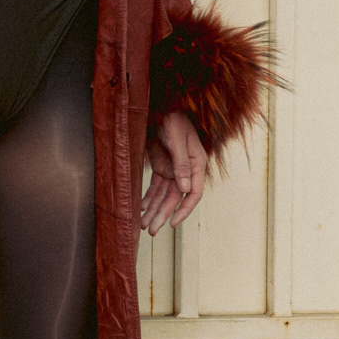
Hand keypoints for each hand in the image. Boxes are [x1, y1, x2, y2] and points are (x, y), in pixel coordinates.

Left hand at [141, 112, 206, 234]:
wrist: (160, 107)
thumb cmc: (173, 119)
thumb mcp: (177, 139)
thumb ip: (181, 164)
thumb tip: (185, 189)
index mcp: (196, 163)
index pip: (194, 193)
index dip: (184, 210)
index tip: (173, 223)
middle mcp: (186, 169)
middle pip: (175, 198)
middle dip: (163, 215)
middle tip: (152, 231)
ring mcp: (173, 169)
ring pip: (163, 195)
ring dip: (154, 210)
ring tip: (144, 225)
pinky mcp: (161, 166)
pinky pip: (155, 187)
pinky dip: (148, 198)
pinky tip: (141, 209)